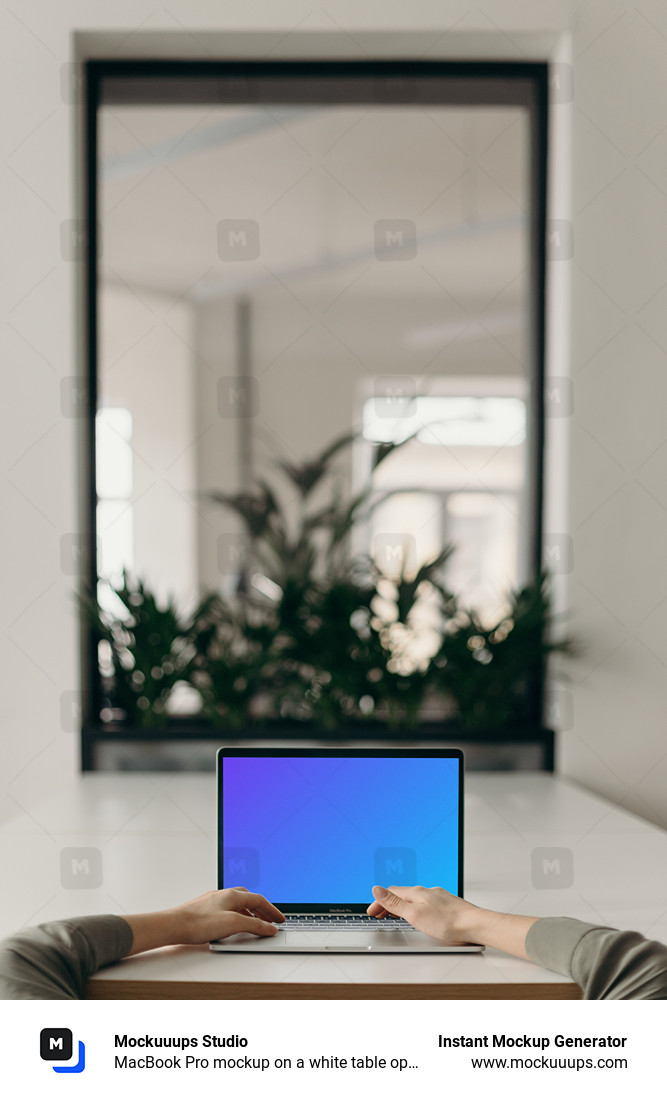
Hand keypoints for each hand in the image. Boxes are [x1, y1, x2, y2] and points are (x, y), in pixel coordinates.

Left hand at [126, 888, 284, 954]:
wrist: (173, 925)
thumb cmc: (199, 923)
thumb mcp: (232, 924)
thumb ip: (254, 925)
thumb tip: (269, 928)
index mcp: (233, 895)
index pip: (259, 900)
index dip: (272, 911)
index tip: (280, 920)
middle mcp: (224, 895)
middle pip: (249, 899)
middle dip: (262, 909)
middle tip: (270, 920)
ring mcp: (213, 901)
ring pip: (237, 904)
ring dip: (250, 912)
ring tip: (255, 924)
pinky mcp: (205, 909)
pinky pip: (227, 909)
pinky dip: (237, 915)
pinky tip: (233, 925)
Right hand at [367, 885, 537, 957]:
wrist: (475, 925)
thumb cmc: (448, 922)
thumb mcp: (415, 915)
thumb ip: (395, 903)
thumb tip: (376, 889)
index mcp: (416, 893)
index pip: (391, 893)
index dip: (378, 902)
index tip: (371, 912)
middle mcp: (427, 892)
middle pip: (401, 895)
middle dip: (387, 904)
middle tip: (378, 914)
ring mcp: (437, 898)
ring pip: (413, 899)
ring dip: (400, 906)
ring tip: (393, 914)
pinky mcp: (447, 906)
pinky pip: (424, 903)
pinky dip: (414, 908)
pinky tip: (418, 915)